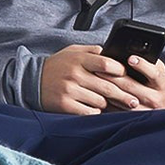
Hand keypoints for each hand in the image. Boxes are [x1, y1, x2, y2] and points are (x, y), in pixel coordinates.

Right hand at [42, 44, 164, 113]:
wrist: (30, 80)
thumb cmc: (56, 66)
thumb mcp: (72, 52)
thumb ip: (92, 51)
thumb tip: (112, 52)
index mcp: (79, 60)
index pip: (107, 64)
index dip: (121, 71)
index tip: (127, 77)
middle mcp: (75, 74)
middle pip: (107, 86)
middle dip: (124, 95)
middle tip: (134, 101)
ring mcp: (69, 90)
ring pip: (100, 102)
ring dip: (107, 105)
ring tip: (111, 105)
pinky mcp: (65, 105)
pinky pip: (88, 112)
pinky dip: (95, 113)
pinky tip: (96, 110)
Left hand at [95, 50, 164, 110]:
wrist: (161, 105)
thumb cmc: (155, 83)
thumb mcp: (157, 71)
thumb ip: (148, 63)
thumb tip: (129, 54)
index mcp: (162, 84)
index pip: (154, 74)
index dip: (142, 66)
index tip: (130, 58)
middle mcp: (156, 99)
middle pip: (132, 86)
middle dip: (114, 76)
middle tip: (100, 67)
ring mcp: (145, 111)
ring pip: (123, 100)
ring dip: (108, 89)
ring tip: (95, 79)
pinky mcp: (135, 120)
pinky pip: (118, 111)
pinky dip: (108, 102)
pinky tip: (98, 93)